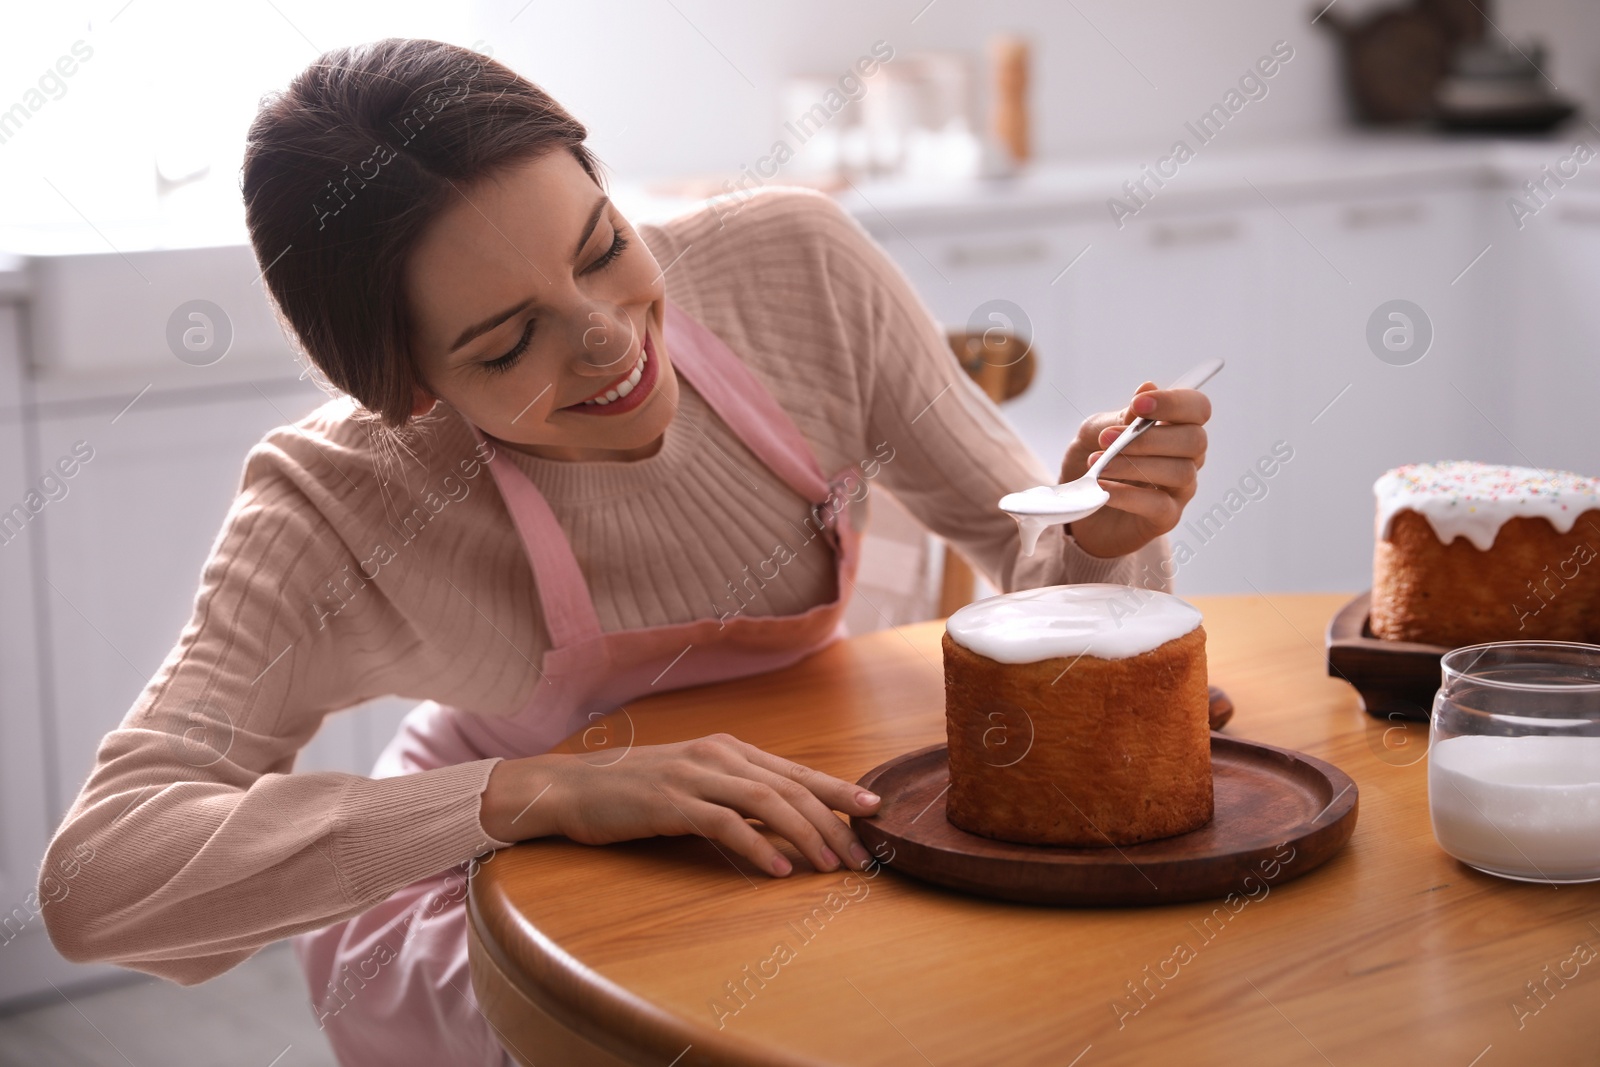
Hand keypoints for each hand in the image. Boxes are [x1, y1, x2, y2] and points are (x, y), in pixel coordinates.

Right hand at [479, 734, 882, 875]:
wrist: (572, 787)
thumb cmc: (636, 791)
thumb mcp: (694, 784)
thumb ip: (737, 796)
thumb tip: (785, 825)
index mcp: (730, 750)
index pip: (796, 772)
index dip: (838, 792)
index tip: (875, 813)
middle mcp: (719, 756)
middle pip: (792, 787)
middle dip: (833, 823)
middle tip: (862, 857)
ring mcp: (694, 775)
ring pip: (768, 801)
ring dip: (806, 835)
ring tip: (831, 866)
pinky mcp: (670, 802)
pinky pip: (725, 823)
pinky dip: (757, 846)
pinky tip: (778, 868)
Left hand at [1058, 380, 1208, 558]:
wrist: (1076, 505)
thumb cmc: (1093, 460)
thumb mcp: (1095, 431)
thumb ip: (1120, 415)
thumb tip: (1148, 388)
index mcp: (1176, 427)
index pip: (1198, 408)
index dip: (1175, 402)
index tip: (1139, 404)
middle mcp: (1187, 456)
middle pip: (1194, 440)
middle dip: (1149, 438)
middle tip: (1107, 440)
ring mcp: (1181, 489)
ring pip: (1180, 472)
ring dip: (1134, 465)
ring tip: (1099, 466)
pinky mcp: (1167, 517)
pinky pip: (1159, 504)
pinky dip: (1129, 494)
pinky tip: (1104, 488)